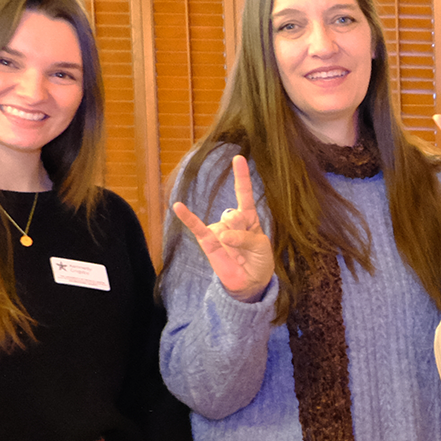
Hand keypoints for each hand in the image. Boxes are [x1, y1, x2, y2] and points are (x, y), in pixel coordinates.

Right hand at [171, 155, 276, 301]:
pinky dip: (188, 218)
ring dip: (235, 240)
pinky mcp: (208, 241)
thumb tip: (222, 235)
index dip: (241, 177)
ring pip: (226, 225)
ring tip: (237, 253)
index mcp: (248, 218)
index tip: (238, 158)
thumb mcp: (261, 246)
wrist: (250, 282)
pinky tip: (178, 206)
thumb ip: (245, 236)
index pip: (244, 194)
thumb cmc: (258, 261)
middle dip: (243, 229)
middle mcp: (231, 221)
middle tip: (246, 246)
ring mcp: (218, 230)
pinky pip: (197, 228)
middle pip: (236, 214)